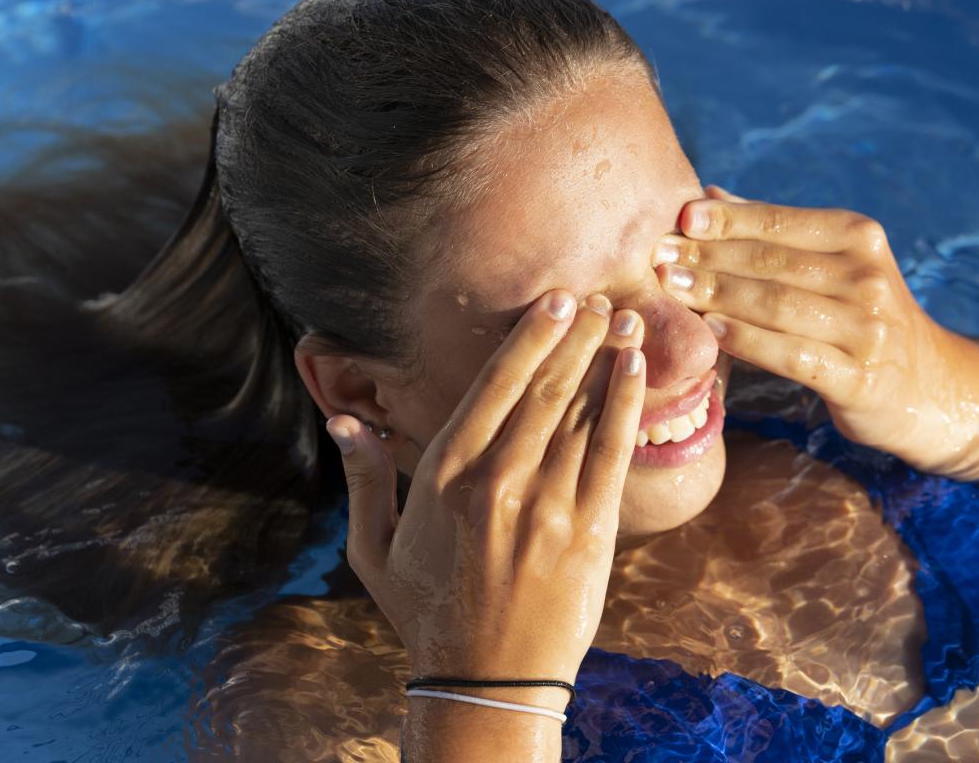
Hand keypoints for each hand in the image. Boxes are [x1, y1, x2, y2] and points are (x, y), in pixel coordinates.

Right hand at [327, 291, 645, 705]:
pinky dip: (626, 405)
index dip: (527, 339)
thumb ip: (364, 479)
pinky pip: (613, 453)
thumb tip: (343, 419)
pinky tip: (635, 369)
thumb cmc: (427, 613)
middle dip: (572, 335)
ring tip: (621, 316)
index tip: (551, 301)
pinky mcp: (589, 532)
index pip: (492, 387)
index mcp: (444, 476)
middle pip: (543, 389)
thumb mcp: (374, 550)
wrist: (486, 683)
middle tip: (593, 295)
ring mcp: (547, 505)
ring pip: (580, 412)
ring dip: (603, 357)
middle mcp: (496, 481)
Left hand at [654, 186, 970, 470]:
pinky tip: (712, 331)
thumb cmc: (859, 317)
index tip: (680, 216)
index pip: (781, 222)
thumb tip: (710, 195)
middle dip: (709, 256)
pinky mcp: (858, 378)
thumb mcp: (832, 266)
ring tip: (671, 289)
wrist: (927, 387)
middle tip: (659, 254)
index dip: (728, 219)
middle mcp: (868, 276)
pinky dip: (748, 341)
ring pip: (776, 304)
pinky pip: (791, 355)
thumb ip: (774, 233)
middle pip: (771, 262)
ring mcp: (866, 328)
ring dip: (718, 295)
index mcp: (860, 237)